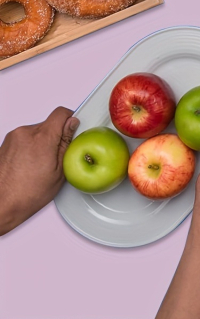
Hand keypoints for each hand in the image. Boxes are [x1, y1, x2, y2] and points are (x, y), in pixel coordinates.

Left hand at [0, 108, 77, 234]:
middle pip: (49, 124)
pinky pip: (24, 138)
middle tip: (56, 156)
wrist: (2, 204)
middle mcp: (25, 133)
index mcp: (42, 138)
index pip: (61, 113)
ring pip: (36, 132)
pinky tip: (30, 165)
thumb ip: (67, 143)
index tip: (73, 128)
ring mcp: (12, 138)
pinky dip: (30, 147)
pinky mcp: (5, 144)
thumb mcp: (60, 170)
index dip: (71, 119)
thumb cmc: (28, 194)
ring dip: (41, 142)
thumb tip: (73, 125)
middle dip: (56, 136)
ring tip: (41, 163)